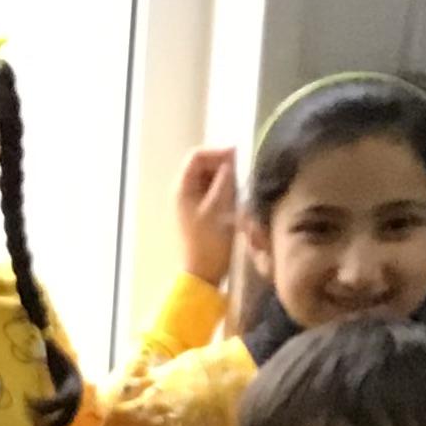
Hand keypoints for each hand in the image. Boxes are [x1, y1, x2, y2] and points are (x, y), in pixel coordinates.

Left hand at [175, 146, 238, 286]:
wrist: (204, 273)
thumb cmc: (209, 242)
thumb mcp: (219, 208)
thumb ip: (224, 181)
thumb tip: (231, 160)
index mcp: (183, 188)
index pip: (197, 156)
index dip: (217, 152)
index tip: (239, 157)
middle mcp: (184, 191)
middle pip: (204, 165)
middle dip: (223, 165)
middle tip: (243, 172)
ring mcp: (193, 201)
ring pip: (211, 177)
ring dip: (226, 177)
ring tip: (242, 185)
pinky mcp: (203, 211)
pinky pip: (214, 190)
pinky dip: (226, 189)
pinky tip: (237, 197)